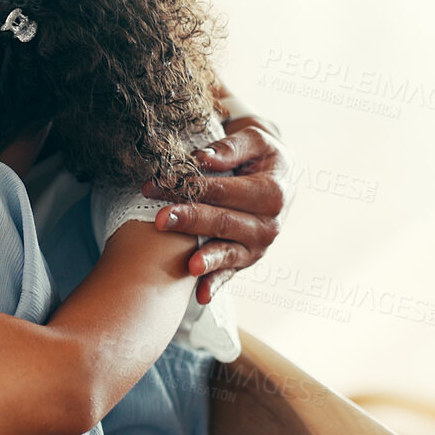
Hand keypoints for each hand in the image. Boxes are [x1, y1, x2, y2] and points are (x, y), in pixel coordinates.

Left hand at [142, 118, 292, 303]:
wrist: (277, 175)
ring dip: (205, 258)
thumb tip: (202, 158)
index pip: (223, 190)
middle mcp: (269, 224)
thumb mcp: (254, 139)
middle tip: (160, 219)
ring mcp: (258, 246)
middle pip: (223, 221)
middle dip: (189, 220)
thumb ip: (230, 147)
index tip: (157, 185)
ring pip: (228, 252)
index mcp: (272, 192)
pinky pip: (230, 274)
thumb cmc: (260, 154)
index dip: (189, 186)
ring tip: (187, 265)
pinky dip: (215, 285)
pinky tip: (200, 296)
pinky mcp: (246, 259)